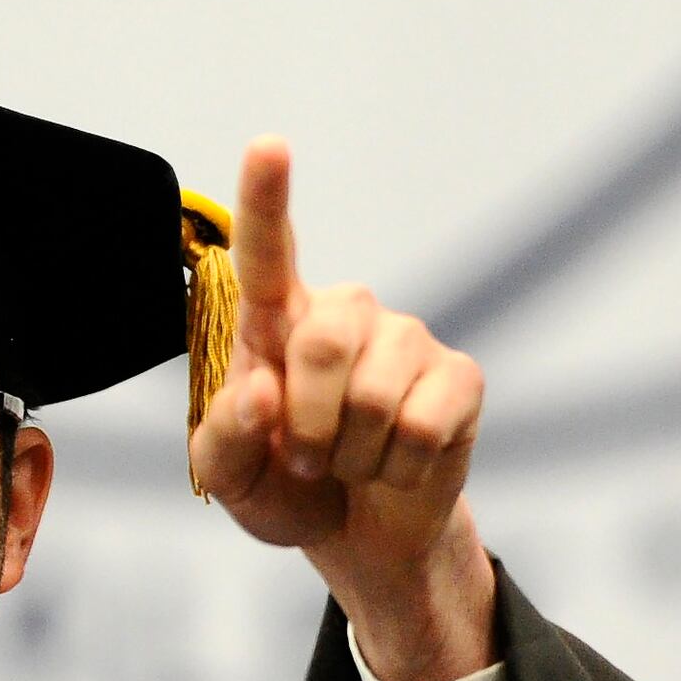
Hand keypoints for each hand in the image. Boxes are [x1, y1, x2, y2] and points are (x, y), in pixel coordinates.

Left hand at [185, 138, 497, 680]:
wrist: (360, 535)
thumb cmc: (285, 488)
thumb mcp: (231, 478)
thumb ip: (223, 439)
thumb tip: (259, 393)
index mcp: (275, 323)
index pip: (267, 251)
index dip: (266, 197)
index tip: (268, 145)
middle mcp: (343, 314)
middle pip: (322, 341)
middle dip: (308, 422)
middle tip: (308, 458)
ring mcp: (405, 339)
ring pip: (374, 394)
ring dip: (354, 453)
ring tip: (352, 461)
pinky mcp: (457, 377)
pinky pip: (424, 424)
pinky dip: (401, 466)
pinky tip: (398, 464)